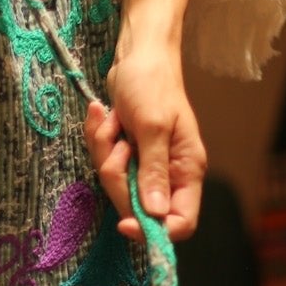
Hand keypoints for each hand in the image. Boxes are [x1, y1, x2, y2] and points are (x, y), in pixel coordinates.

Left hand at [83, 43, 206, 243]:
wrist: (137, 55)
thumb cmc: (152, 83)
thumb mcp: (152, 127)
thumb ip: (153, 171)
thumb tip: (155, 214)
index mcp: (187, 170)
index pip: (180, 222)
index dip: (154, 230)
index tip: (126, 223)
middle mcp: (168, 174)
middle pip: (137, 207)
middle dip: (118, 178)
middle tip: (119, 147)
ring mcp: (144, 165)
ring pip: (115, 185)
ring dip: (104, 152)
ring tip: (113, 123)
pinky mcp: (125, 154)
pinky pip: (103, 163)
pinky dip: (98, 140)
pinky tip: (104, 117)